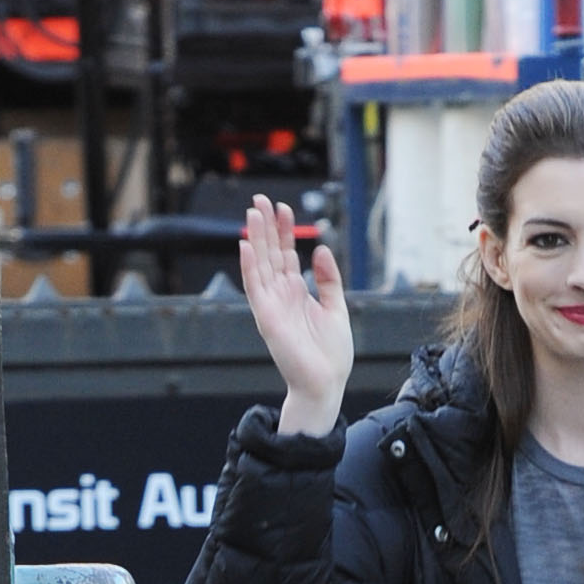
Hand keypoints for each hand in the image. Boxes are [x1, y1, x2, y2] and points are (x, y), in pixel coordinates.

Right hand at [239, 194, 353, 435]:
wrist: (326, 384)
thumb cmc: (331, 355)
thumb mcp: (337, 309)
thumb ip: (329, 280)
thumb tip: (320, 249)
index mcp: (297, 292)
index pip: (286, 254)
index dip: (285, 231)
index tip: (285, 208)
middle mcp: (281, 295)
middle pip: (270, 253)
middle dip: (266, 226)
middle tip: (261, 199)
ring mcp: (272, 305)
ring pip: (260, 264)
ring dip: (255, 238)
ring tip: (254, 212)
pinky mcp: (266, 318)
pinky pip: (254, 287)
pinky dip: (249, 266)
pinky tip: (246, 245)